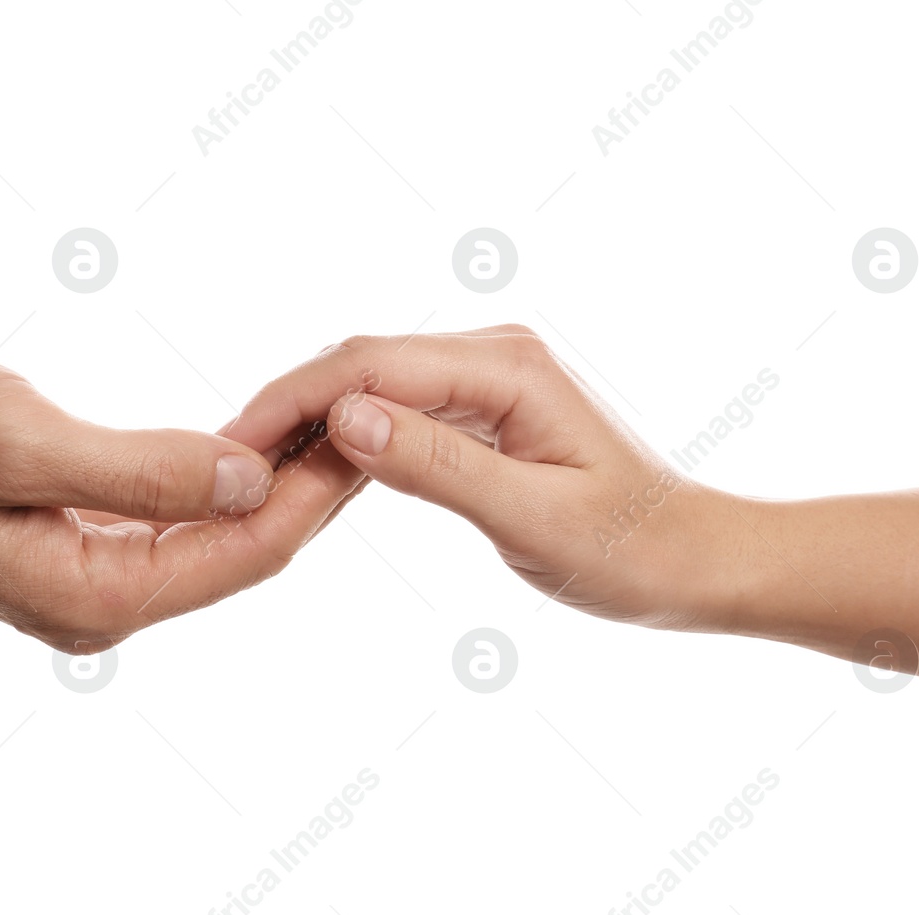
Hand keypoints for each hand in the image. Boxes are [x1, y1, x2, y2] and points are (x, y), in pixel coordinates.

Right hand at [0, 341, 366, 651]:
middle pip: (239, 551)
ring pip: (211, 538)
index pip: (243, 551)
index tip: (377, 427)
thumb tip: (251, 478)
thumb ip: (140, 470)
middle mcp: (96, 606)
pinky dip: (219, 482)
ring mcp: (82, 582)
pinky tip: (254, 446)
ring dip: (272, 484)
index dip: (317, 491)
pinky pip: (171, 525)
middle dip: (311, 488)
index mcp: (90, 594)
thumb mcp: (15, 440)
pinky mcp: (68, 549)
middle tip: (381, 416)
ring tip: (337, 423)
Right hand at [223, 325, 742, 631]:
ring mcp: (486, 375)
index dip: (290, 400)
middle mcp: (493, 352)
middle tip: (223, 466)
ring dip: (309, 419)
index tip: (231, 449)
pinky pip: (395, 407)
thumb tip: (345, 418)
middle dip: (286, 405)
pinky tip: (311, 467)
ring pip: (370, 381)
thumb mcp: (533, 519)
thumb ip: (439, 465)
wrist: (695, 557)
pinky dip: (346, 433)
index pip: (367, 364)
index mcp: (507, 367)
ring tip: (250, 470)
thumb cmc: (631, 548)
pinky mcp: (481, 405)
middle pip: (359, 361)